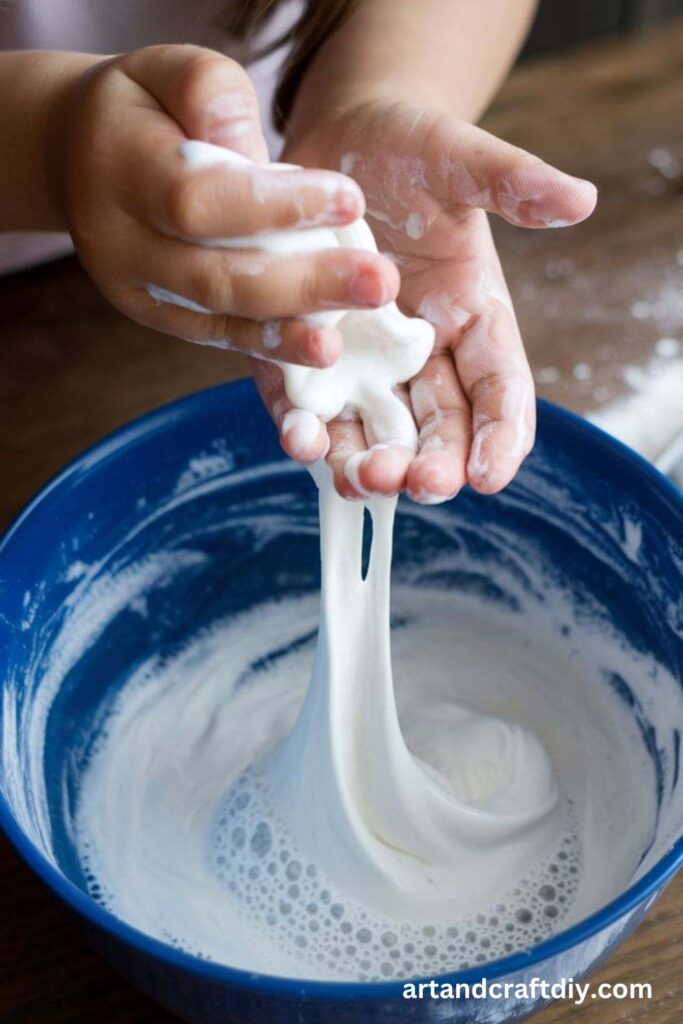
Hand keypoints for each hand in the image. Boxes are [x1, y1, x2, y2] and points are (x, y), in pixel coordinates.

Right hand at [50, 46, 398, 367]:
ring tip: (343, 341)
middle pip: (216, 273)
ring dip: (287, 333)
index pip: (202, 198)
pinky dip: (267, 346)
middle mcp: (122, 241)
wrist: (78, 158)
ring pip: (217, 317)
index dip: (278, 206)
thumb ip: (213, 97)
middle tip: (378, 282)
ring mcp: (136, 289)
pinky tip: (316, 353)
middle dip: (303, 283)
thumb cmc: (142, 109)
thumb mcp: (171, 72)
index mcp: (123, 169)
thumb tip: (259, 157)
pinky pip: (215, 336)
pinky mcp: (156, 317)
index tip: (351, 202)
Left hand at [253, 102, 595, 499]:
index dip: (500, 434)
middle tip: (422, 485)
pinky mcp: (304, 352)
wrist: (336, 138)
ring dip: (367, 461)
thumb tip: (579, 199)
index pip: (498, 389)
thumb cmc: (407, 147)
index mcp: (472, 317)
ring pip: (372, 429)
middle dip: (432, 462)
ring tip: (361, 481)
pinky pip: (307, 404)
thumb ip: (512, 183)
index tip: (492, 474)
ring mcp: (360, 360)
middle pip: (436, 425)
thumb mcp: (458, 158)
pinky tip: (300, 441)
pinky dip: (304, 428)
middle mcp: (420, 353)